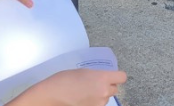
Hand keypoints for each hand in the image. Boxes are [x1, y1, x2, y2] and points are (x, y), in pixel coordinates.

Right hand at [11, 69, 126, 105]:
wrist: (52, 96)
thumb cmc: (64, 80)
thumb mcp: (83, 72)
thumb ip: (96, 75)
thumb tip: (102, 78)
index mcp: (102, 78)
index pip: (122, 77)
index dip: (117, 76)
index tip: (111, 76)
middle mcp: (104, 92)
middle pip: (114, 89)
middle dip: (107, 86)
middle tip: (95, 84)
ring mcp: (99, 103)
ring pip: (106, 98)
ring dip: (100, 95)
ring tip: (86, 92)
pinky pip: (98, 105)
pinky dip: (94, 102)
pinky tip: (82, 99)